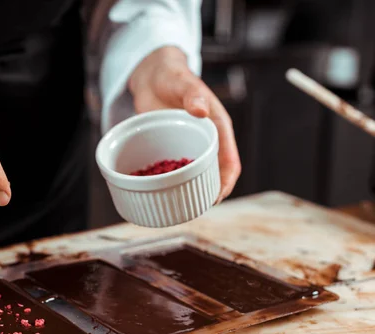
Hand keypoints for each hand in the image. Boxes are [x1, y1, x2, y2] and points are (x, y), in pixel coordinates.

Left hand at [129, 46, 240, 201]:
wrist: (153, 75)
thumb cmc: (172, 75)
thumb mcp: (181, 82)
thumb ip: (192, 94)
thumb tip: (202, 110)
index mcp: (217, 126)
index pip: (230, 160)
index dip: (226, 181)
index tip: (217, 197)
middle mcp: (206, 140)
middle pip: (214, 173)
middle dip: (209, 192)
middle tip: (194, 209)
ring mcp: (189, 145)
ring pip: (195, 174)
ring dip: (191, 190)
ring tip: (180, 207)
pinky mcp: (172, 147)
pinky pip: (175, 169)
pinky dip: (171, 182)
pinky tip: (161, 192)